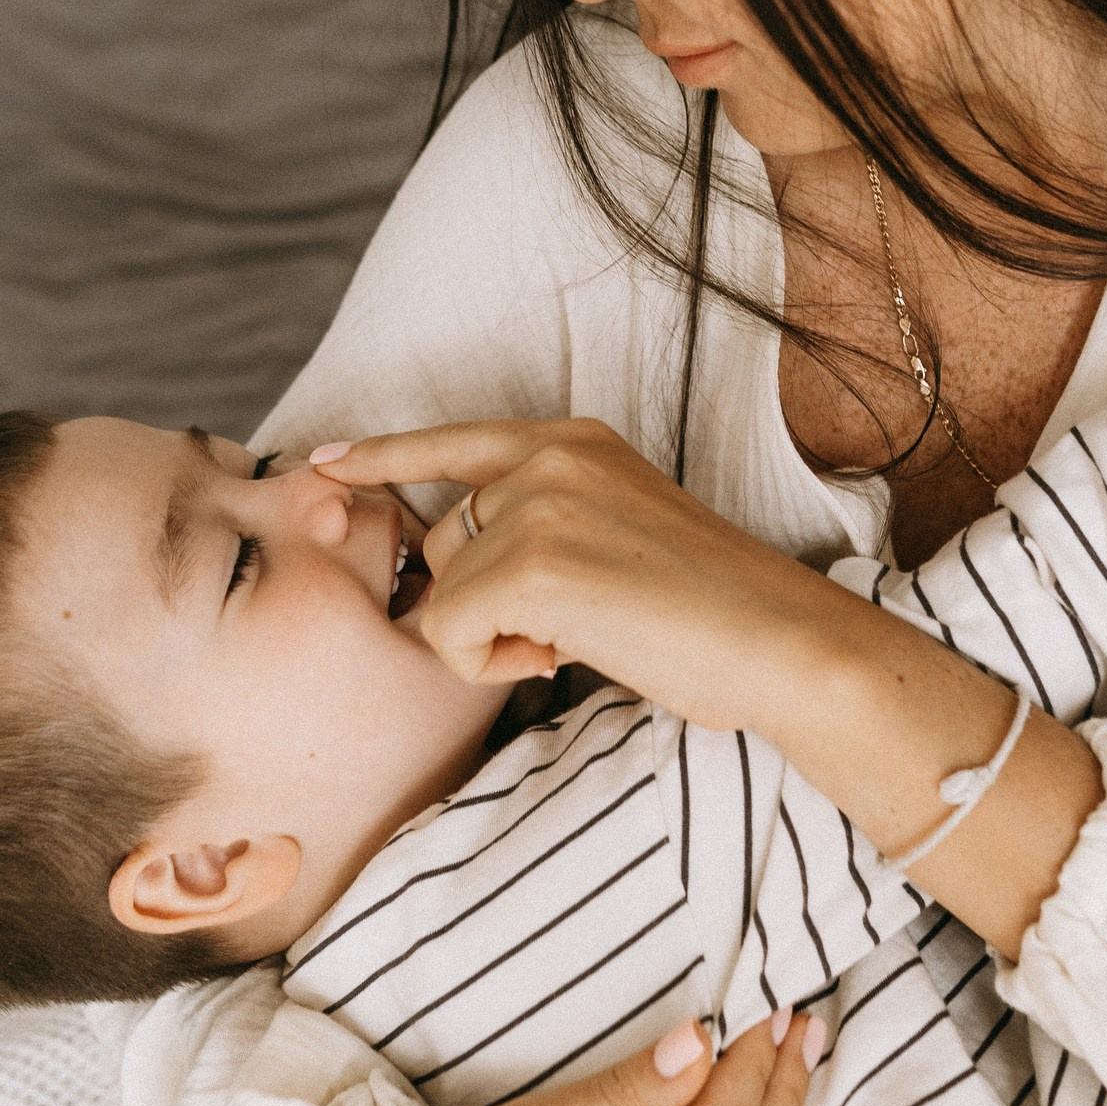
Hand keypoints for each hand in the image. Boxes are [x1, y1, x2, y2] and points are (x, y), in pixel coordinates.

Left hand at [316, 416, 838, 733]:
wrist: (778, 641)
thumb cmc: (710, 614)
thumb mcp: (616, 538)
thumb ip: (541, 531)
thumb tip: (449, 579)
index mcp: (575, 441)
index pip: (456, 441)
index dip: (386, 456)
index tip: (328, 461)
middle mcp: (548, 457)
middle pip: (445, 541)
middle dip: (480, 602)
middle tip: (566, 631)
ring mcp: (536, 504)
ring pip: (443, 591)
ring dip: (489, 639)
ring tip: (573, 641)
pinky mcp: (529, 563)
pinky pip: (450, 633)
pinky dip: (489, 665)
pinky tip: (559, 658)